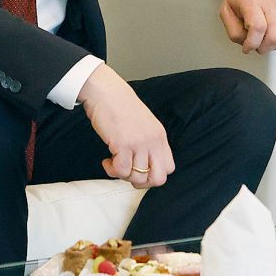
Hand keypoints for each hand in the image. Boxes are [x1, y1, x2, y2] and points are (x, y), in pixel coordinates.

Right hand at [77, 63, 172, 187]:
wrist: (107, 92)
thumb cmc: (121, 107)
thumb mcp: (145, 125)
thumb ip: (149, 142)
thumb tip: (144, 165)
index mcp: (160, 137)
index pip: (169, 168)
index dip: (153, 173)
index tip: (139, 168)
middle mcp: (153, 141)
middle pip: (158, 178)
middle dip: (142, 182)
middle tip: (128, 173)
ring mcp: (139, 143)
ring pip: (138, 177)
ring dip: (123, 175)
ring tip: (114, 163)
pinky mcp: (123, 144)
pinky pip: (121, 171)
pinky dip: (112, 170)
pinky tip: (107, 160)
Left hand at [220, 0, 275, 53]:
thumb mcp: (226, 10)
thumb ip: (233, 30)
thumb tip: (246, 43)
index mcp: (251, 1)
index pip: (258, 28)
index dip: (252, 44)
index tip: (247, 47)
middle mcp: (271, 3)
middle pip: (275, 36)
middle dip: (264, 47)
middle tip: (257, 44)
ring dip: (274, 44)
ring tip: (265, 37)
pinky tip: (273, 32)